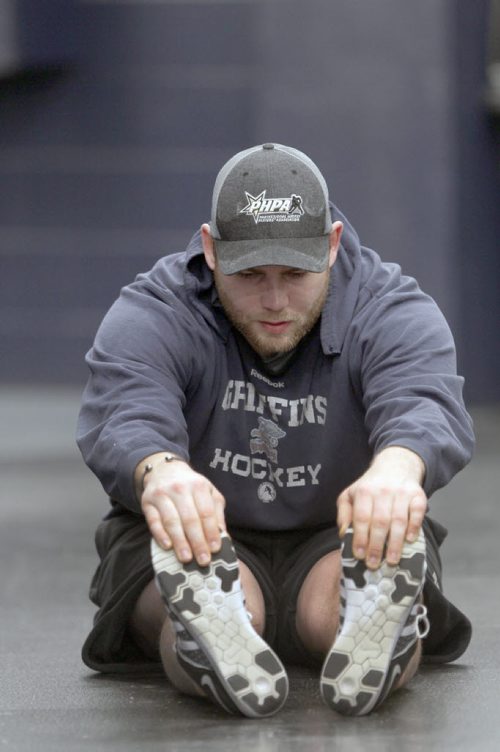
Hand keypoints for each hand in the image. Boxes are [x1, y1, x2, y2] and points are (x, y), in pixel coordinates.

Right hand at [138, 453, 225, 565]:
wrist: (164, 471)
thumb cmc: (190, 486)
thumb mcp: (208, 492)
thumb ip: (216, 511)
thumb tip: (222, 534)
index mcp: (198, 486)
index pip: (206, 512)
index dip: (211, 532)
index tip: (215, 549)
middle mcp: (179, 488)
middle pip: (190, 519)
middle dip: (197, 542)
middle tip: (203, 560)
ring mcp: (161, 495)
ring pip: (171, 521)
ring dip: (180, 542)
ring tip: (186, 558)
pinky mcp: (147, 503)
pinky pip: (153, 521)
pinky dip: (160, 535)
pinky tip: (167, 546)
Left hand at [336, 447, 426, 568]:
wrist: (395, 466)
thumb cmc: (370, 487)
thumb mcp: (350, 495)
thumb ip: (344, 514)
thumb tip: (343, 534)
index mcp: (364, 492)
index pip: (361, 518)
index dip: (360, 537)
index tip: (359, 555)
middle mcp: (383, 491)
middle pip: (380, 521)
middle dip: (377, 545)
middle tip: (374, 563)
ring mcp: (402, 493)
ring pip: (399, 520)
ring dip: (395, 542)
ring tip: (392, 560)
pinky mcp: (418, 495)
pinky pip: (418, 512)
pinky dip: (414, 527)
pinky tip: (409, 540)